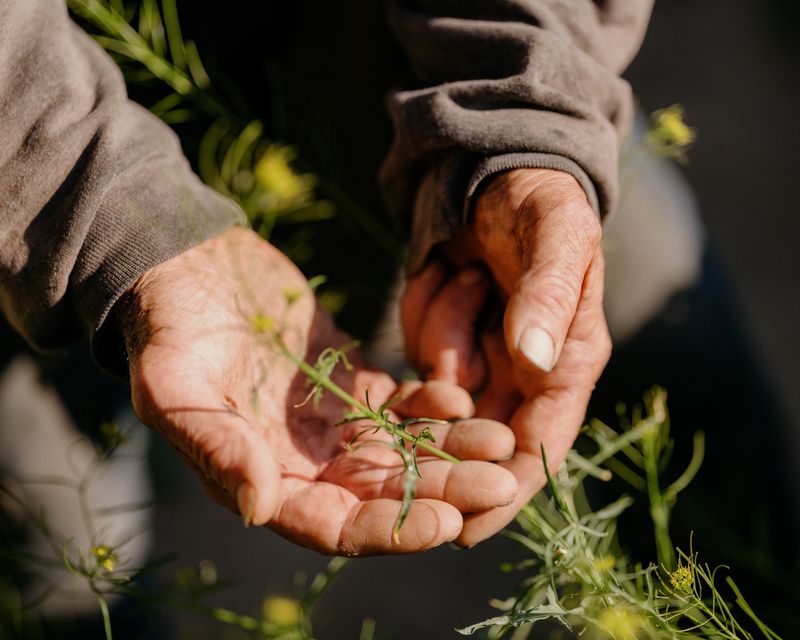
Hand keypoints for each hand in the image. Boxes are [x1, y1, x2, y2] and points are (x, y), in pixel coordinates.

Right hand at [119, 228, 517, 554]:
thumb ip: (214, 447)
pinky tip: (461, 396)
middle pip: (386, 492)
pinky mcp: (352, 380)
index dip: (391, 529)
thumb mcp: (173, 390)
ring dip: (452, 450)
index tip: (444, 523)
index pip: (336, 525)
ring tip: (500, 441)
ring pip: (404, 449)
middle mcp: (306, 462)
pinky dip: (433, 403)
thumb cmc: (167, 331)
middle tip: (500, 484)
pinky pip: (402, 402)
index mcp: (264, 479)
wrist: (186, 269)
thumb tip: (257, 507)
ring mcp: (334, 421)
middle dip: (443, 492)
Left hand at [401, 168, 611, 545]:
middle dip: (453, 410)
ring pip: (440, 384)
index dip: (505, 489)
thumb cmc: (542, 201)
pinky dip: (427, 306)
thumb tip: (535, 360)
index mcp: (566, 361)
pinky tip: (449, 267)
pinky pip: (418, 346)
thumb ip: (549, 295)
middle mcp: (524, 370)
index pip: (539, 443)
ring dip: (445, 321)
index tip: (465, 530)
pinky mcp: (444, 334)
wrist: (500, 170)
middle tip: (433, 385)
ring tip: (468, 267)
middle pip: (480, 430)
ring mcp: (481, 355)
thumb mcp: (555, 236)